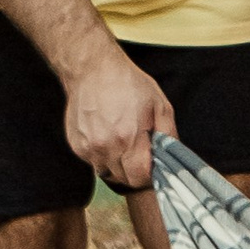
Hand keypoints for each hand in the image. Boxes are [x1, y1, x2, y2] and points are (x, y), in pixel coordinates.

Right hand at [63, 40, 175, 191]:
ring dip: (117, 165)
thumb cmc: (128, 83)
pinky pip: (93, 162)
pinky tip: (107, 135)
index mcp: (129, 138)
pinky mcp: (76, 145)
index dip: (149, 175)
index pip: (139, 178)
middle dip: (134, 171)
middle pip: (123, 180)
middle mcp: (106, 147)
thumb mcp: (159, 104)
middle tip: (139, 152)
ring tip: (122, 142)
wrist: (92, 69)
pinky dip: (102, 156)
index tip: (152, 165)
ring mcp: (88, 147)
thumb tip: (173, 159)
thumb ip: (169, 135)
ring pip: (107, 173)